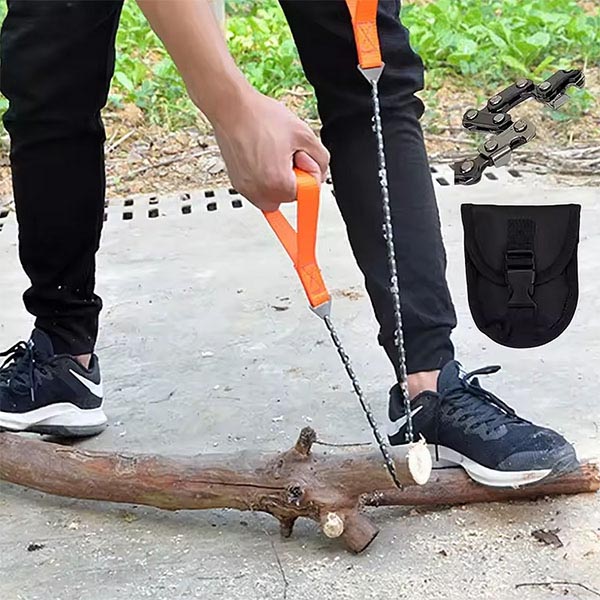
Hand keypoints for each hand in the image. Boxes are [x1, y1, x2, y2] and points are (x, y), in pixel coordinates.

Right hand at [212, 90, 328, 211]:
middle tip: (284, 152)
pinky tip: (261, 155)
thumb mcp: (304, 135)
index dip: (308, 169)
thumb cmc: (260, 118)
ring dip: (279, 177)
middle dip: (293, 175)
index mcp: (278, 185)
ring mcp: (247, 190)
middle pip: (291, 196)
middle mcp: (259, 193)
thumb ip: (322, 159)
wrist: (232, 108)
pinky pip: (261, 189)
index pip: (308, 190)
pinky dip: (265, 176)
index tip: (298, 154)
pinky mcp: (238, 185)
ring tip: (272, 152)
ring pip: (276, 194)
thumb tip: (320, 174)